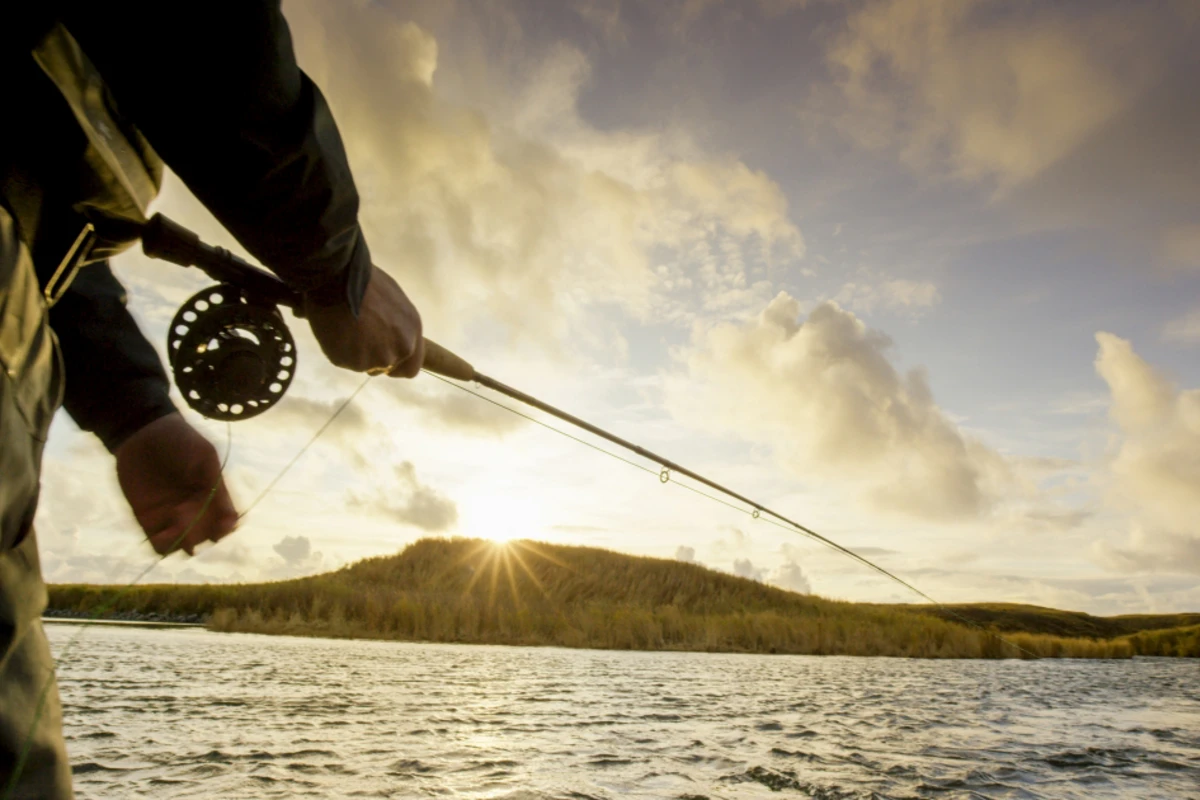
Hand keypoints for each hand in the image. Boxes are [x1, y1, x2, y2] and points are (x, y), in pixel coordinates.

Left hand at [115, 413, 237, 554]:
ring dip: (184, 541)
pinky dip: (164, 546)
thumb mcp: (204, 457)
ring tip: (174, 524)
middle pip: (206, 536)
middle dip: (201, 531)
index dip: (224, 528)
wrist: (141, 432)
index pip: (226, 522)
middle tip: (187, 513)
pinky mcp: (148, 520)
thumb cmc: (178, 440)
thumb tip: (231, 520)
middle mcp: (195, 509)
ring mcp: (172, 517)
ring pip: (185, 545)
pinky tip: (162, 534)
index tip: (219, 524)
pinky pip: (159, 545)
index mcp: (213, 495)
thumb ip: (216, 486)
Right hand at [304, 266, 423, 377]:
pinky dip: (339, 350)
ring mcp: (373, 360)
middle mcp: (397, 351)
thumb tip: (392, 337)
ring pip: (362, 365)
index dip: (397, 366)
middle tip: (360, 337)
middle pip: (385, 368)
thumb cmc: (368, 283)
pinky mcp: (348, 361)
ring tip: (346, 328)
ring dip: (355, 353)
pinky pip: (343, 361)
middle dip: (373, 357)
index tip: (387, 360)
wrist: (339, 279)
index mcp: (412, 334)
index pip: (411, 369)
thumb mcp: (397, 303)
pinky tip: (336, 329)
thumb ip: (399, 327)